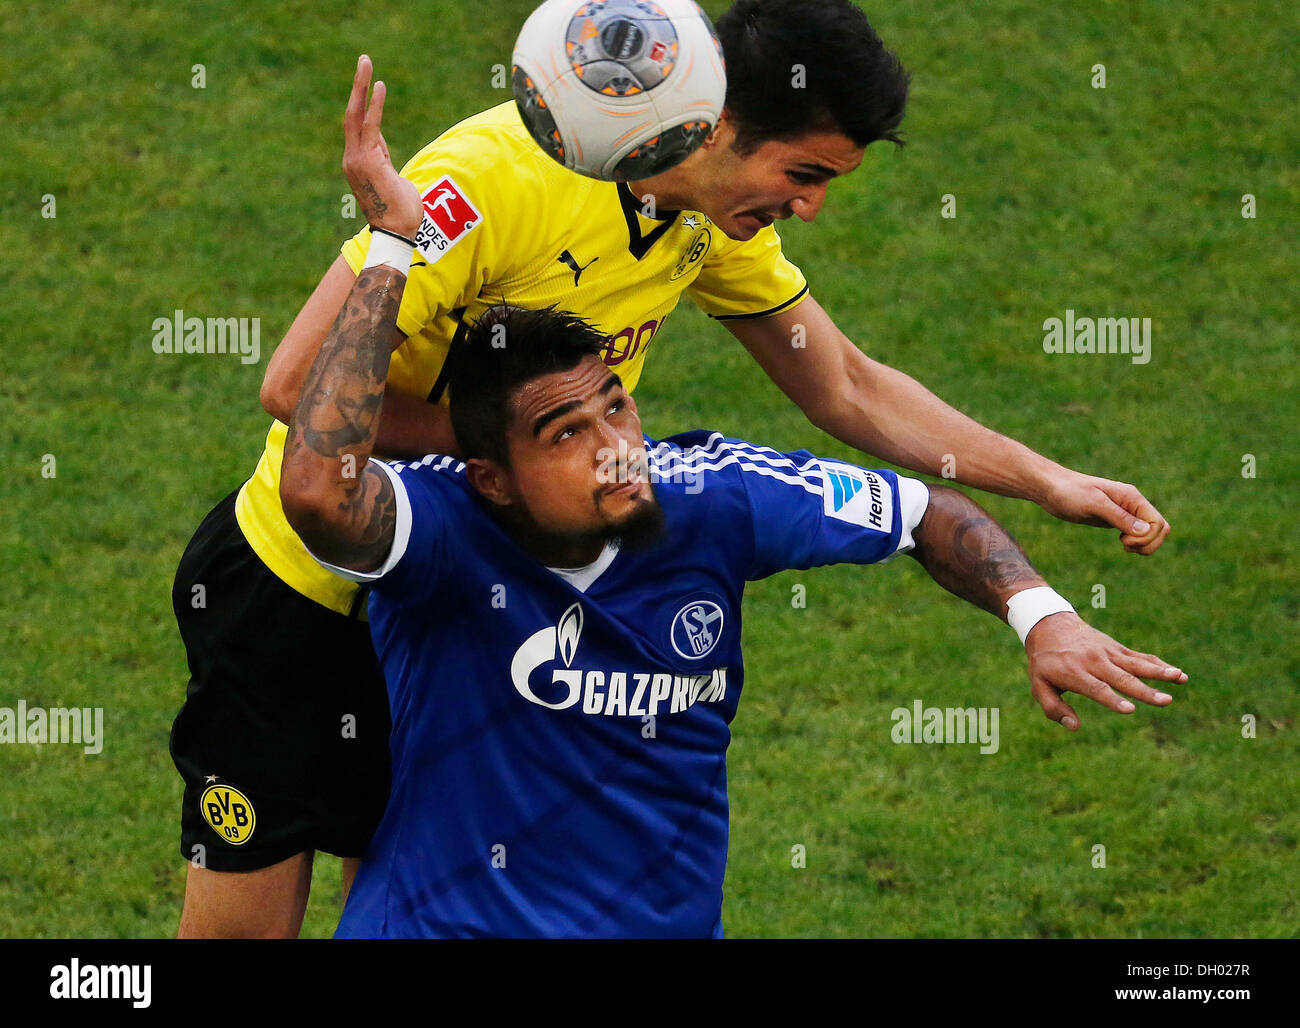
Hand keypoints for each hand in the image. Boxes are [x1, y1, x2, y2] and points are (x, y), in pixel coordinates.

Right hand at [342, 54, 422, 238]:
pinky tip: (379, 86)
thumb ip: (387, 164)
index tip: (372, 84)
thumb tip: (385, 152)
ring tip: (365, 63)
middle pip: (351, 115)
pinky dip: (375, 106)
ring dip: (361, 87)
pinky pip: (370, 127)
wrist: (397, 234)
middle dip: (357, 87)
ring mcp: (357, 160)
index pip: (362, 128)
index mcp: (358, 164)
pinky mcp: (367, 161)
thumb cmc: (401, 214)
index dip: (368, 105)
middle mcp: (353, 159)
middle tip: (364, 60)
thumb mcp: (395, 182)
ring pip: (356, 116)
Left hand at [1024, 612, 1185, 730]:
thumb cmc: (1045, 662)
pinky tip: (1177, 673)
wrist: (1050, 625)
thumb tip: (1075, 727)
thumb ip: (1054, 708)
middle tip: (1165, 701)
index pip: (1097, 689)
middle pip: (1122, 678)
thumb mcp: (1039, 685)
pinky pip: (1140, 657)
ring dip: (1160, 672)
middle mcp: (1094, 662)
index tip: (1130, 709)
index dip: (1113, 700)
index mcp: (1074, 673)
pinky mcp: (1117, 649)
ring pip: (1137, 664)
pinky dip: (1159, 664)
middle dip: (1144, 691)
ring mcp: (1108, 653)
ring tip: (1181, 678)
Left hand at [1037, 468, 1169, 553]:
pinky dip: (1135, 543)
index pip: (1158, 523)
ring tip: (1124, 545)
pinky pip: (1137, 534)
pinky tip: (1122, 543)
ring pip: (1151, 532)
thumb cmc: (1070, 492)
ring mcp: (1125, 513)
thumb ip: (1120, 517)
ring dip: (1143, 545)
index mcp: (1132, 498)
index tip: (1123, 540)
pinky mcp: (1115, 520)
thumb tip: (1145, 531)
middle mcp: (1132, 504)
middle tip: (1125, 545)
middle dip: (1148, 543)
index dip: (1147, 538)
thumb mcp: (1094, 504)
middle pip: (1160, 529)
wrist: (1051, 489)